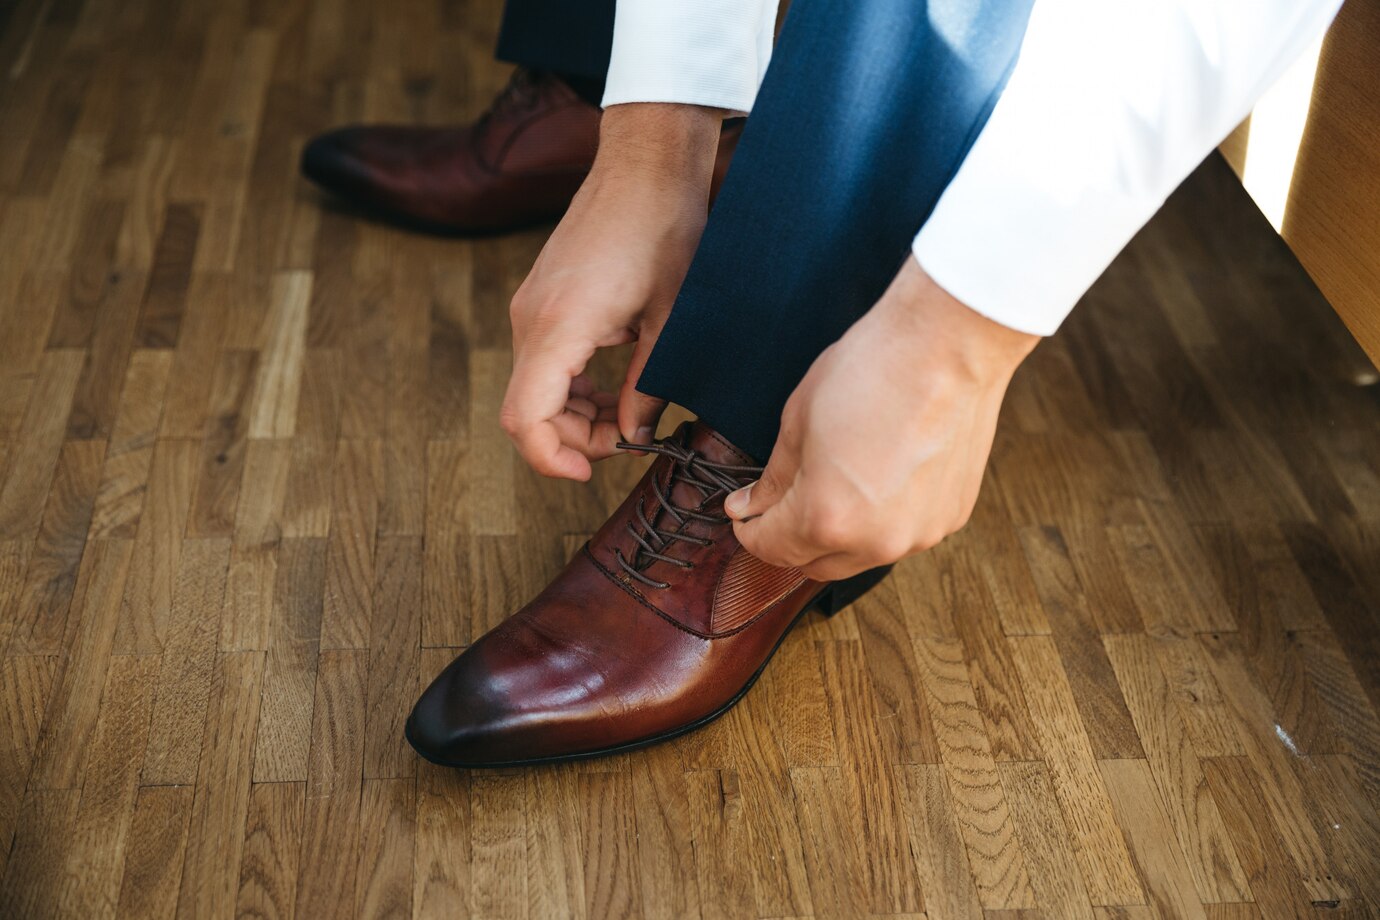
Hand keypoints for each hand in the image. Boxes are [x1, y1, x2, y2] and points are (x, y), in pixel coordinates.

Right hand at [501, 103, 723, 479]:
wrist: (646, 165)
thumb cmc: (666, 230)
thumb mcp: (672, 321)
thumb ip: (648, 387)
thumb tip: (635, 437)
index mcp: (560, 327)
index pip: (526, 419)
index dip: (553, 458)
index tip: (592, 469)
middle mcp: (531, 320)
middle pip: (527, 411)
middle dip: (575, 439)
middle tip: (631, 438)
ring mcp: (530, 307)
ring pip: (534, 390)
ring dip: (575, 414)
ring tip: (630, 412)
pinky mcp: (540, 299)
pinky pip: (541, 363)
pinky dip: (571, 387)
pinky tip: (614, 384)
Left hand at [724, 258, 1039, 579]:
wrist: (949, 346)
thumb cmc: (871, 372)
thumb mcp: (798, 421)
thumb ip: (773, 479)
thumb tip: (750, 506)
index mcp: (825, 518)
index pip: (772, 549)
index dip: (751, 533)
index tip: (744, 515)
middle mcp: (875, 541)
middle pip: (815, 565)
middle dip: (791, 540)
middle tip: (781, 503)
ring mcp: (918, 534)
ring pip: (861, 556)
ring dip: (839, 534)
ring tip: (835, 483)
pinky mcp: (951, 519)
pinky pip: (902, 535)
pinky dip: (881, 520)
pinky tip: (879, 477)